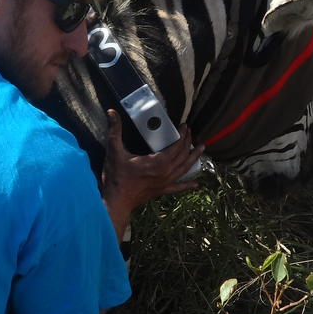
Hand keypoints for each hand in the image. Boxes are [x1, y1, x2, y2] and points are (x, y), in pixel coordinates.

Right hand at [99, 110, 204, 240]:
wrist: (117, 201)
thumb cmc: (116, 176)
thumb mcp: (114, 151)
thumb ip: (114, 131)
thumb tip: (111, 112)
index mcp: (158, 162)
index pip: (176, 146)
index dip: (182, 135)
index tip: (185, 126)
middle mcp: (166, 172)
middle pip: (182, 155)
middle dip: (188, 143)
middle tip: (190, 132)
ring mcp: (165, 182)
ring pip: (184, 169)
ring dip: (193, 158)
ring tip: (201, 149)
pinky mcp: (161, 191)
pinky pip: (178, 188)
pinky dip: (187, 185)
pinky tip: (196, 184)